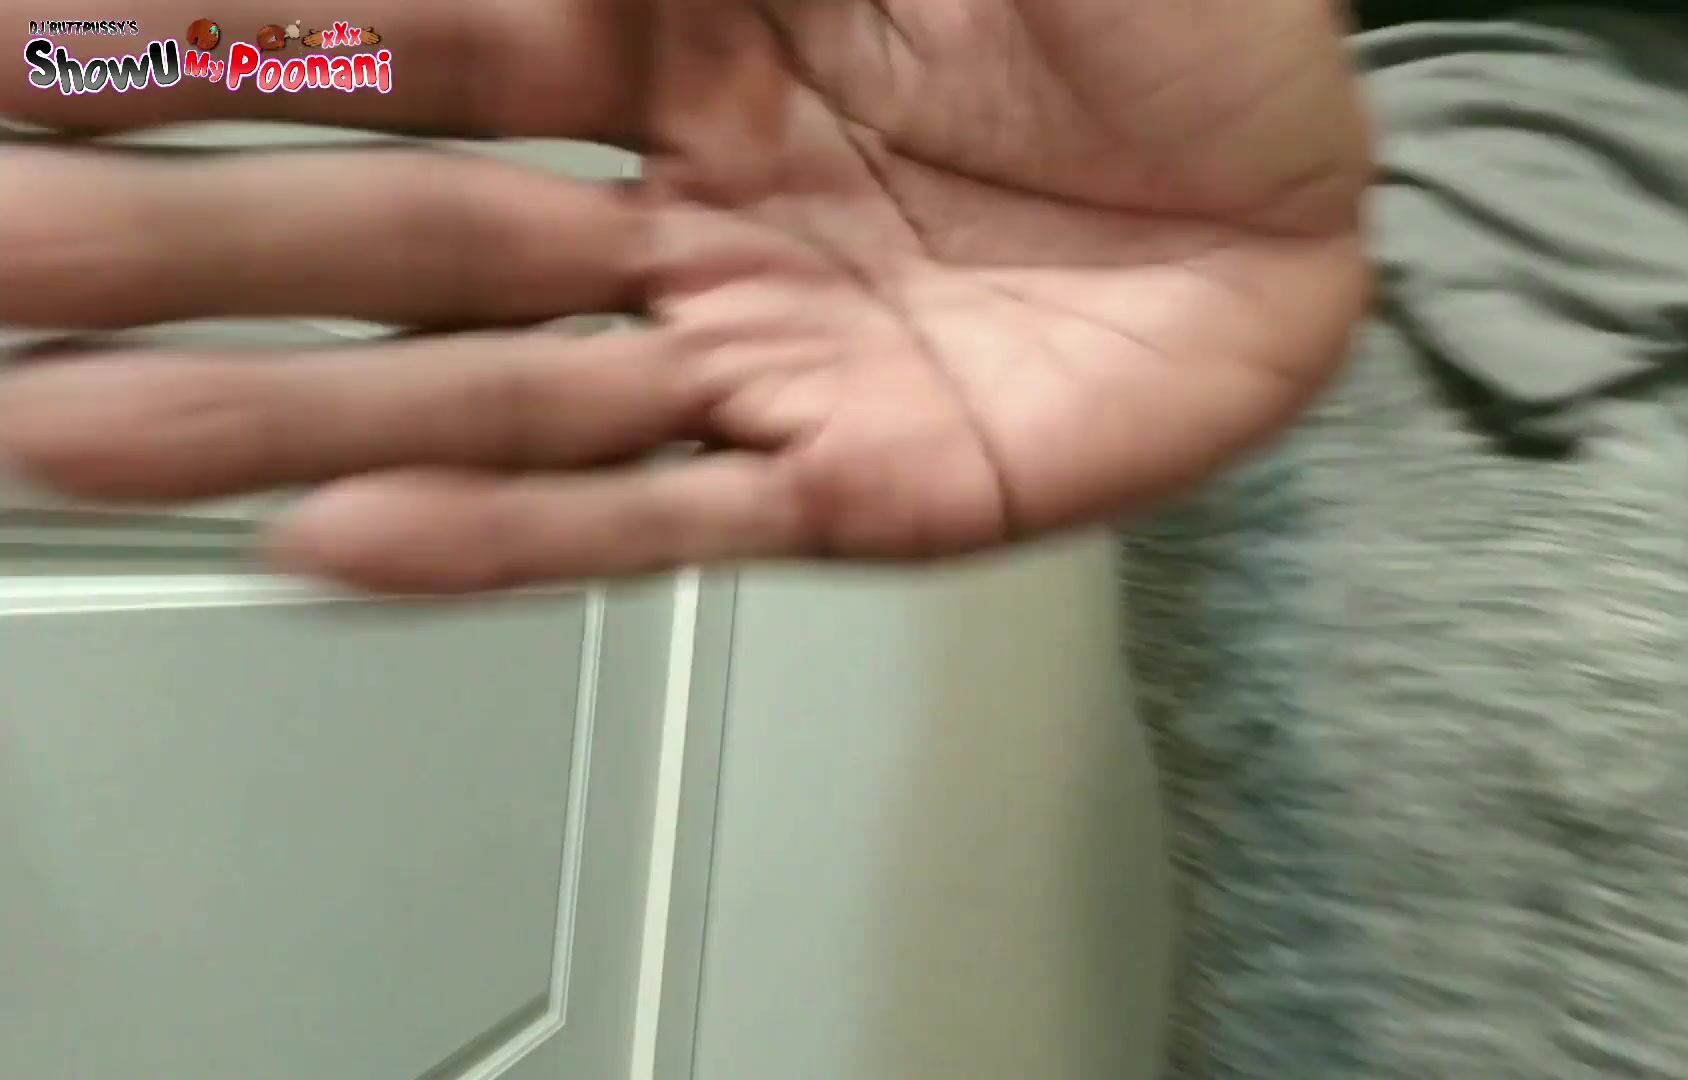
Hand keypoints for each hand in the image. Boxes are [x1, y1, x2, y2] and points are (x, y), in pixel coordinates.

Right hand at [0, 0, 1369, 591]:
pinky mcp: (858, 486)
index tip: (32, 51)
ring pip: (489, 393)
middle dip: (179, 242)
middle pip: (393, 225)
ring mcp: (762, 351)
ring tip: (79, 434)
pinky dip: (502, 537)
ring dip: (277, 420)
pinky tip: (335, 541)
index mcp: (682, 25)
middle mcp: (689, 201)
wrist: (1312, 184)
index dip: (214, 41)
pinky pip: (660, 519)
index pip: (402, 31)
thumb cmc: (1165, 5)